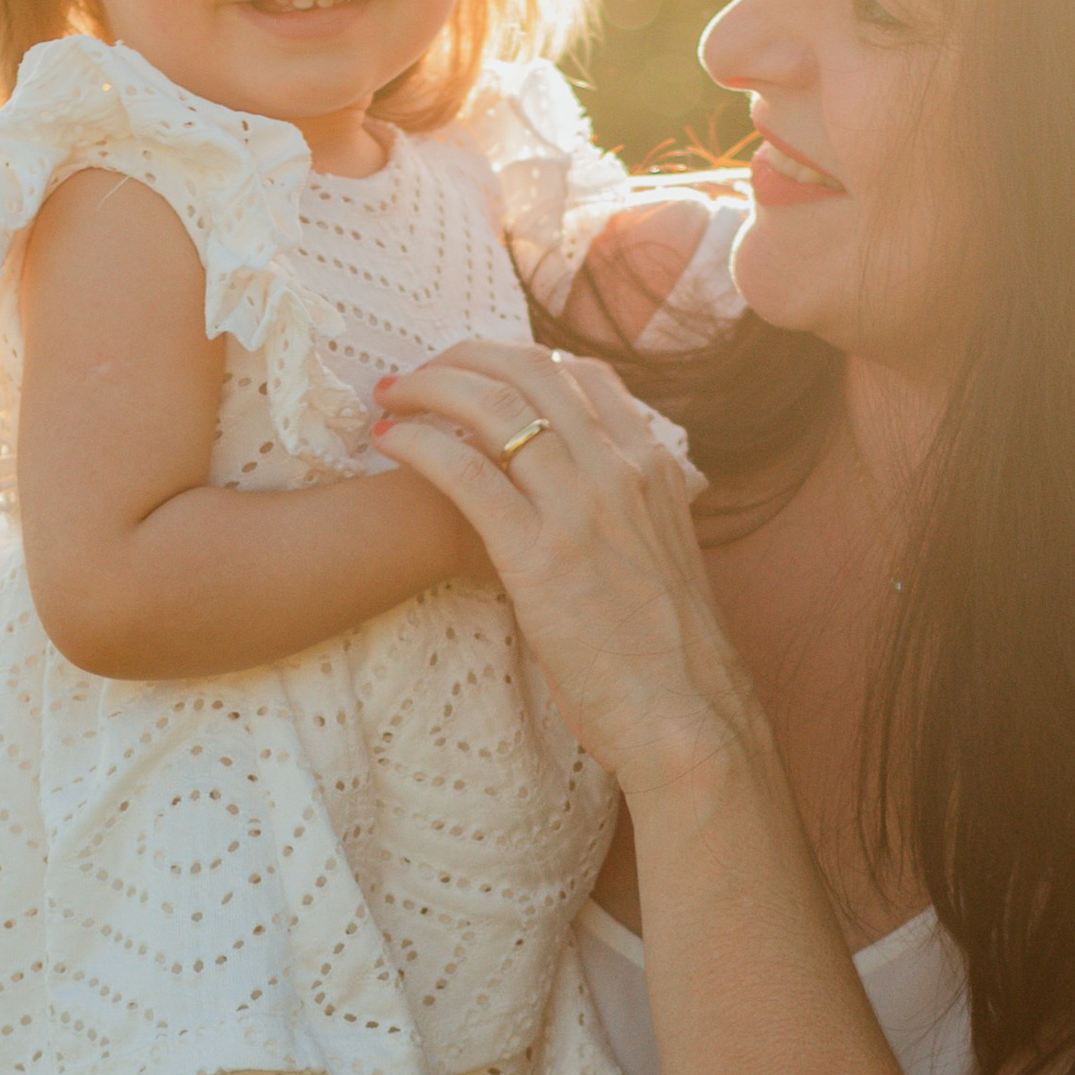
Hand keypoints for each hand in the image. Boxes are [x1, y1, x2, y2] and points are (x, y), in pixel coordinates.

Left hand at [372, 340, 762, 805]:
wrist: (685, 715)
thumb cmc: (670, 654)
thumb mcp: (667, 556)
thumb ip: (637, 511)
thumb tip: (608, 503)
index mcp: (652, 466)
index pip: (581, 373)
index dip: (517, 358)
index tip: (475, 371)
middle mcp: (619, 471)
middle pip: (527, 371)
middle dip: (460, 360)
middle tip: (416, 376)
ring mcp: (579, 509)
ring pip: (491, 407)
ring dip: (428, 389)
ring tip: (390, 399)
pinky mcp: (537, 557)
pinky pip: (464, 472)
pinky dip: (418, 445)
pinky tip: (389, 443)